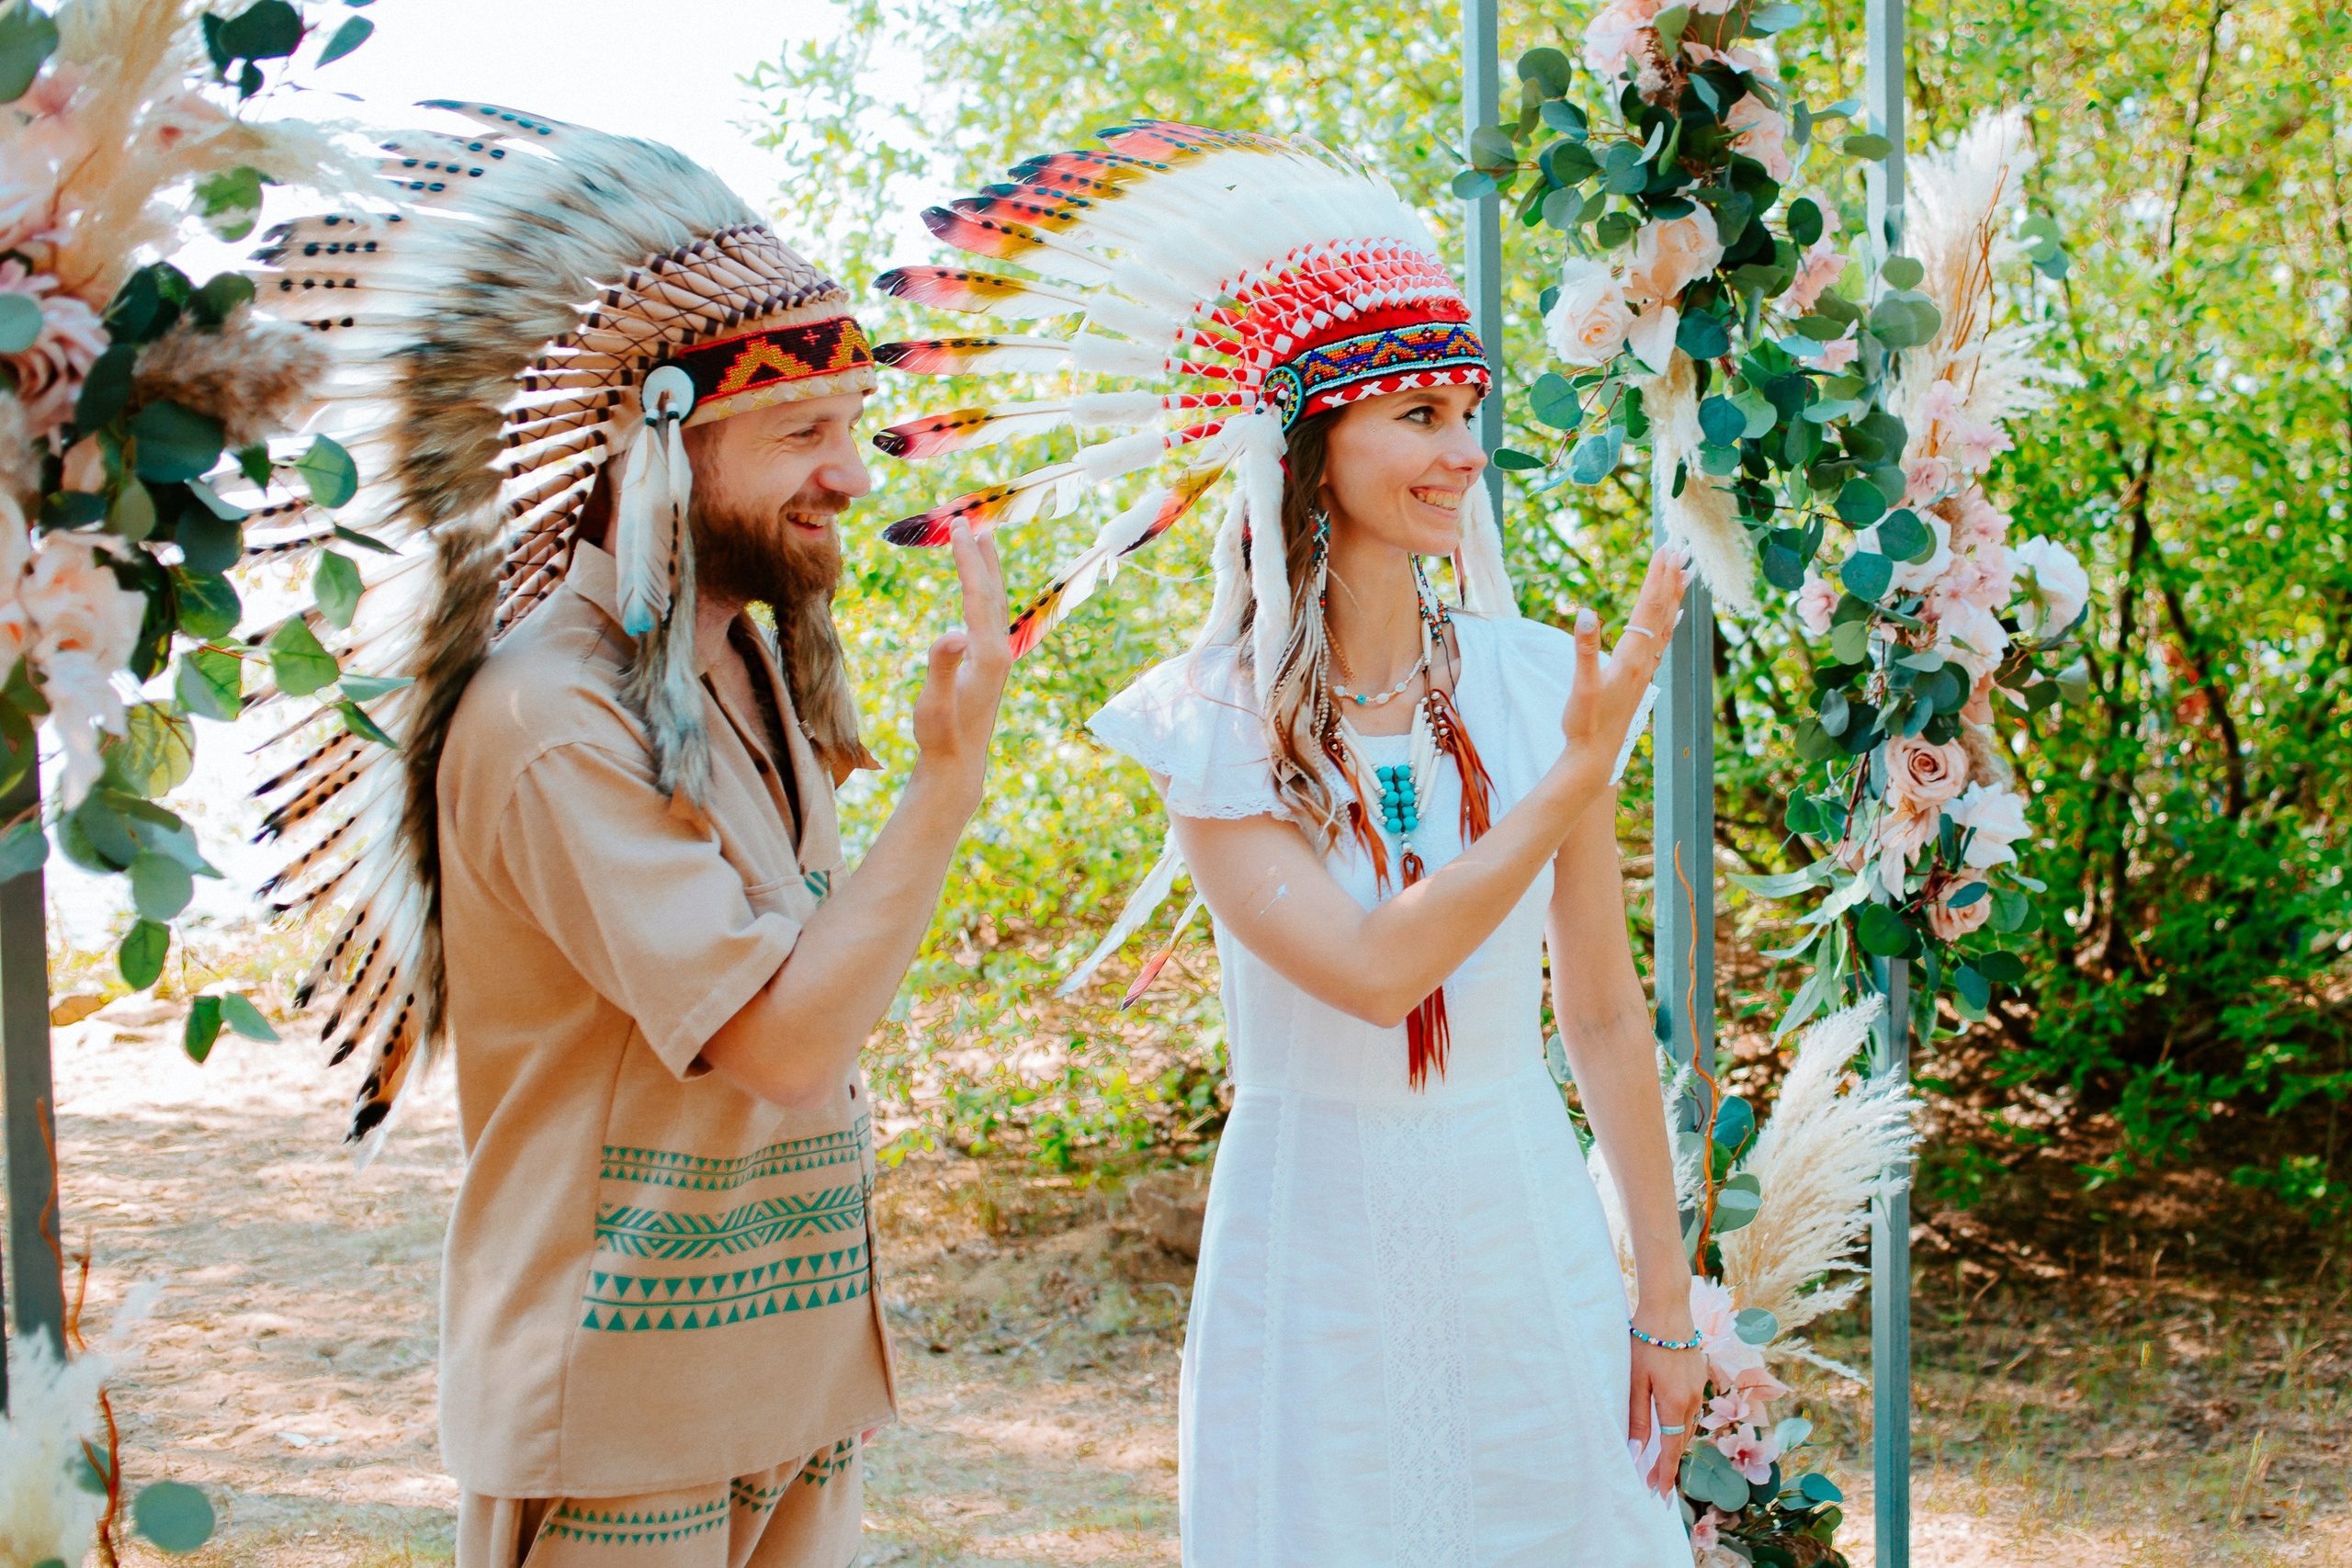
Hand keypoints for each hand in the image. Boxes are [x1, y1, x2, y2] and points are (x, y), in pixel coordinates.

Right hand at [908, 516, 1011, 796]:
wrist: (957, 763)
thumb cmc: (940, 735)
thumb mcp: (933, 703)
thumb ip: (941, 667)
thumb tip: (950, 633)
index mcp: (987, 653)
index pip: (978, 594)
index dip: (968, 558)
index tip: (959, 526)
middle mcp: (998, 650)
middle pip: (992, 591)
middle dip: (981, 554)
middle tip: (971, 519)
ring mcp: (997, 657)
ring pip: (995, 602)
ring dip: (987, 569)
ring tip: (982, 540)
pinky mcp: (990, 664)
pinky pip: (989, 615)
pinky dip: (984, 591)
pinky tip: (977, 589)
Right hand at [1561, 544, 1690, 769]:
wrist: (1595, 757)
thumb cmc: (1585, 723)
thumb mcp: (1581, 685)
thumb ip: (1584, 648)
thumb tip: (1585, 613)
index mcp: (1632, 656)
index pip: (1648, 607)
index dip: (1657, 576)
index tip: (1666, 548)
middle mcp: (1645, 660)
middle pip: (1663, 612)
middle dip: (1671, 579)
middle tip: (1682, 549)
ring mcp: (1645, 670)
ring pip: (1666, 625)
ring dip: (1674, 597)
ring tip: (1685, 574)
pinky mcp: (1640, 678)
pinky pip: (1662, 642)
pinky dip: (1670, 622)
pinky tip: (1674, 618)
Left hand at [1628, 1319, 1707, 1497]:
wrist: (1669, 1308)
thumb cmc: (1646, 1341)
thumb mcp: (1635, 1379)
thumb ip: (1637, 1417)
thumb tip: (1636, 1452)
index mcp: (1676, 1403)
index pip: (1672, 1450)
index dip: (1666, 1474)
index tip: (1662, 1496)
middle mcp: (1693, 1400)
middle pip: (1681, 1441)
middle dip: (1668, 1464)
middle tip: (1652, 1483)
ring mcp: (1699, 1388)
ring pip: (1687, 1427)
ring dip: (1675, 1445)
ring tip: (1659, 1462)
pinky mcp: (1699, 1377)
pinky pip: (1691, 1411)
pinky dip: (1680, 1426)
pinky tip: (1670, 1429)